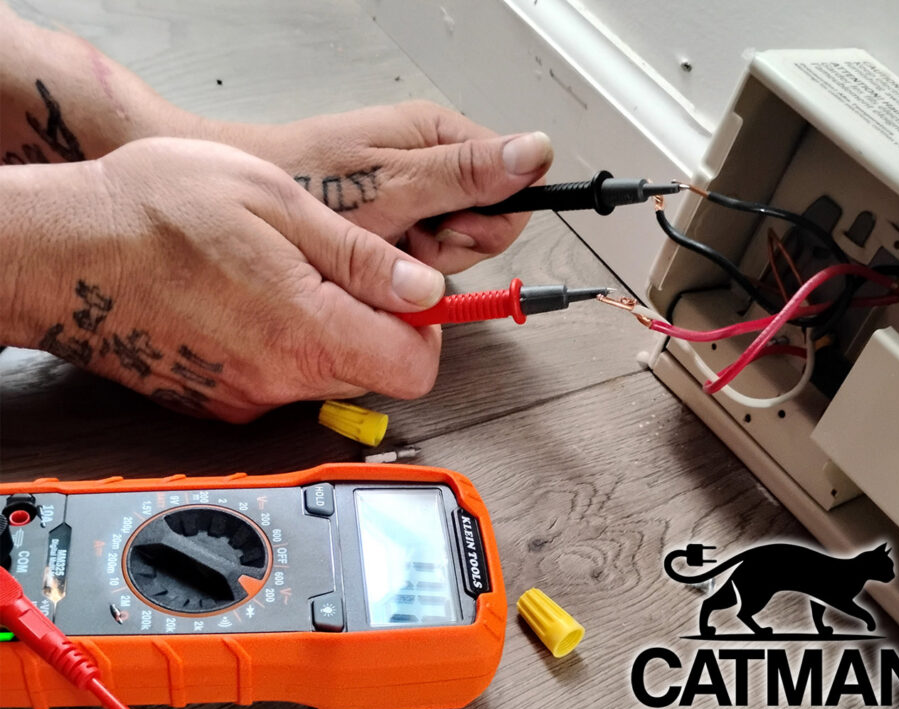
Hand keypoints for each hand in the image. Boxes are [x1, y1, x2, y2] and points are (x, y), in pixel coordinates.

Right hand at [6, 137, 447, 421]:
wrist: (58, 251)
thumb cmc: (152, 212)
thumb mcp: (275, 203)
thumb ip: (360, 256)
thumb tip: (423, 289)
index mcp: (308, 331)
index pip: (416, 370)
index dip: (428, 332)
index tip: (414, 297)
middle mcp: (280, 380)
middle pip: (373, 373)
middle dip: (376, 325)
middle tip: (339, 269)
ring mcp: (245, 398)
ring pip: (325, 375)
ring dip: (325, 330)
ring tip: (281, 275)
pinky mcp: (217, 402)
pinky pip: (278, 380)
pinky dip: (281, 345)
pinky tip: (245, 300)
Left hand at [216, 101, 552, 273]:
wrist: (249, 209)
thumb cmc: (303, 180)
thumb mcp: (391, 184)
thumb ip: (465, 174)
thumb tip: (534, 152)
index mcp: (440, 136)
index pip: (515, 178)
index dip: (492, 214)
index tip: (450, 225)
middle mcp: (434, 163)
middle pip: (492, 219)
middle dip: (456, 242)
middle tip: (413, 238)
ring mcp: (418, 196)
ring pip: (461, 244)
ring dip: (428, 259)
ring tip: (386, 244)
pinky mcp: (402, 224)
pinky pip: (430, 257)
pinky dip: (407, 266)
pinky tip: (379, 255)